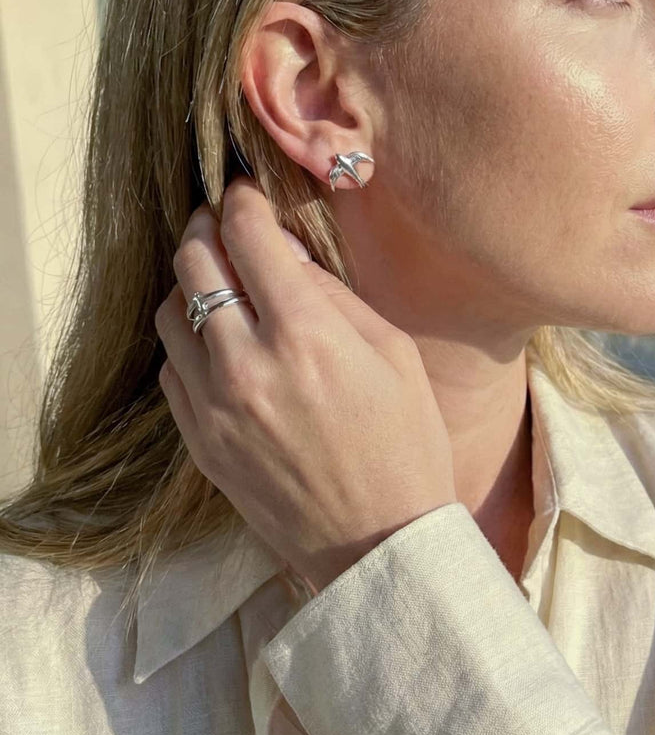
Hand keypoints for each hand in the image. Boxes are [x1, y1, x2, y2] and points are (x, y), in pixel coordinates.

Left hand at [154, 176, 457, 592]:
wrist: (379, 543)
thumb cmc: (406, 444)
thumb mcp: (394, 353)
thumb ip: (334, 295)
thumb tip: (286, 254)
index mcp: (306, 335)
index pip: (247, 236)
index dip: (243, 200)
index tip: (246, 191)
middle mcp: (247, 364)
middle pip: (193, 263)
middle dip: (207, 227)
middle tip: (223, 221)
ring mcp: (213, 406)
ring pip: (170, 312)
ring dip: (191, 283)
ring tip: (219, 281)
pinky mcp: (198, 441)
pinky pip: (170, 368)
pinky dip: (187, 341)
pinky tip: (217, 342)